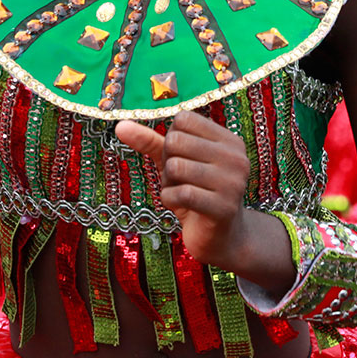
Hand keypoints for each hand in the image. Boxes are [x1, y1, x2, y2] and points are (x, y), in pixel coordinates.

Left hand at [116, 111, 251, 270]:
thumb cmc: (197, 194)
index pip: (184, 119)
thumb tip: (120, 126)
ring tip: (183, 194)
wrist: (221, 238)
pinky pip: (179, 193)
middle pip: (176, 141)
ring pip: (175, 167)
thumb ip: (150, 142)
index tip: (184, 160)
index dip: (172, 140)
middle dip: (167, 163)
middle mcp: (236, 158)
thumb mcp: (174, 162)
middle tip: (182, 181)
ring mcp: (232, 183)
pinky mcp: (223, 208)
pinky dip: (169, 200)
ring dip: (168, 184)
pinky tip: (181, 207)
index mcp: (229, 141)